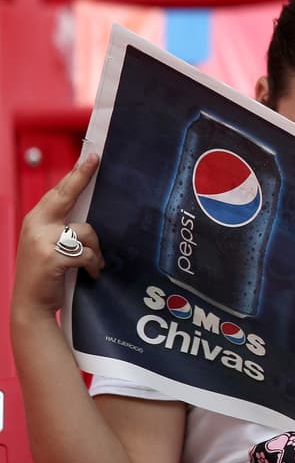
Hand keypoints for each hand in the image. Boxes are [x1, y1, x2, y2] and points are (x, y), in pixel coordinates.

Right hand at [12, 153, 104, 320]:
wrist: (31, 305)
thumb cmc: (46, 274)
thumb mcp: (48, 244)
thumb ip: (62, 226)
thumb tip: (90, 212)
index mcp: (35, 219)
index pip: (58, 192)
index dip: (75, 174)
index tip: (90, 157)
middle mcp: (36, 225)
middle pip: (66, 196)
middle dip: (81, 178)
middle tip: (96, 161)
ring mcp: (43, 241)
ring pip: (86, 232)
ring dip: (95, 250)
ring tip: (92, 264)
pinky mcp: (53, 257)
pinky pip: (86, 253)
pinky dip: (93, 265)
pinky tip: (91, 273)